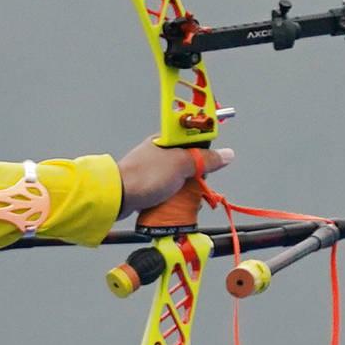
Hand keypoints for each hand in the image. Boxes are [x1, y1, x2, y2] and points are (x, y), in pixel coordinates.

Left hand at [115, 139, 229, 216]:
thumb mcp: (181, 164)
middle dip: (195, 178)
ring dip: (184, 192)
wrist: (117, 197)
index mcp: (167, 140)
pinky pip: (169, 192)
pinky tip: (172, 204)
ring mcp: (154, 170)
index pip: (195, 140)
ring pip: (180, 180)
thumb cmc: (145, 176)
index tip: (208, 166)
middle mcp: (160, 153)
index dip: (205, 153)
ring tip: (182, 199)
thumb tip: (227, 154)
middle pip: (189, 163)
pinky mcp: (149, 186)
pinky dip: (173, 199)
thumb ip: (204, 159)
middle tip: (194, 187)